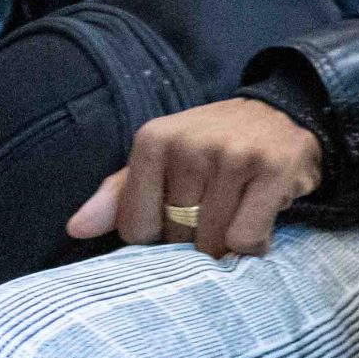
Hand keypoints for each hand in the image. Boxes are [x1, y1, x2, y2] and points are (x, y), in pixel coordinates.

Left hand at [68, 99, 323, 257]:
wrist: (283, 113)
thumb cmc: (212, 146)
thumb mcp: (161, 161)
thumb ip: (118, 196)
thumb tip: (76, 229)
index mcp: (154, 140)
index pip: (137, 227)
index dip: (160, 235)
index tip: (180, 215)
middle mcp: (191, 144)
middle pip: (177, 236)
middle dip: (196, 239)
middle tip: (216, 211)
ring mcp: (234, 155)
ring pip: (214, 241)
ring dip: (227, 244)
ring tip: (239, 214)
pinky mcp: (273, 169)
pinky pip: (248, 238)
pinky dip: (255, 244)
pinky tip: (260, 218)